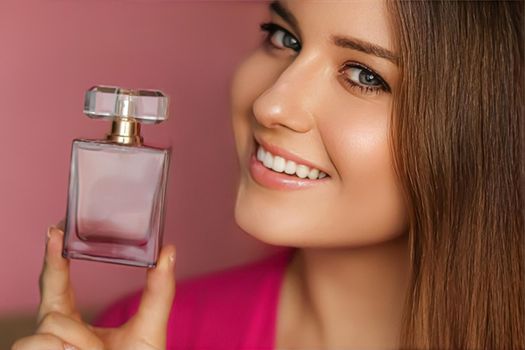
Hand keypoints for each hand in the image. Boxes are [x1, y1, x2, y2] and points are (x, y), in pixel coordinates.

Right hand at [12, 224, 176, 349]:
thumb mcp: (149, 327)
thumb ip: (159, 291)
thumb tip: (169, 251)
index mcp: (72, 320)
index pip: (56, 283)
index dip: (53, 256)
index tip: (55, 228)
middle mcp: (51, 333)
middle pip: (50, 303)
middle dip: (62, 290)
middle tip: (65, 267)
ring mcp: (41, 349)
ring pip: (50, 327)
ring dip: (78, 342)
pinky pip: (39, 343)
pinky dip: (68, 349)